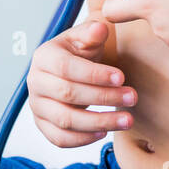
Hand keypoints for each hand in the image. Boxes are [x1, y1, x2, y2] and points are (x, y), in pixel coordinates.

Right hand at [27, 17, 135, 147]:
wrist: (66, 70)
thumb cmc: (77, 53)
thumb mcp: (85, 38)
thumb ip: (92, 32)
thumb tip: (100, 28)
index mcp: (43, 57)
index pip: (67, 68)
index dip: (95, 74)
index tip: (121, 77)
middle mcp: (35, 82)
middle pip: (67, 94)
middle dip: (103, 98)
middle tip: (132, 97)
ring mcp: (37, 106)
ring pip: (65, 120)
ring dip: (99, 122)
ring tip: (127, 119)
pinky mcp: (42, 125)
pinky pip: (60, 138)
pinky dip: (83, 139)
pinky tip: (105, 132)